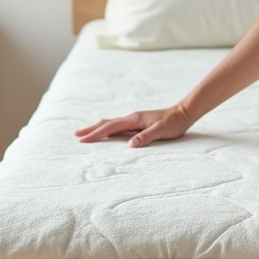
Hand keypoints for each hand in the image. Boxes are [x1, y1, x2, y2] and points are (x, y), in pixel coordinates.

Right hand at [74, 105, 193, 147]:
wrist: (183, 113)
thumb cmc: (173, 123)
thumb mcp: (161, 131)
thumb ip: (146, 137)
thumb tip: (130, 145)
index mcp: (133, 120)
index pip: (110, 127)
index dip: (95, 134)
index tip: (82, 140)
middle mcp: (131, 118)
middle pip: (106, 123)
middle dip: (91, 129)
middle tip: (75, 135)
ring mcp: (134, 120)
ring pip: (111, 124)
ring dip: (97, 128)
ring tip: (85, 133)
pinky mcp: (137, 123)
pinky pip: (118, 127)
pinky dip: (107, 130)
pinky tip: (106, 134)